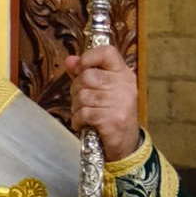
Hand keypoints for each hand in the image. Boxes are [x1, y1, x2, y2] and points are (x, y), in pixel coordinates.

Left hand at [64, 44, 141, 161]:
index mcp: (123, 74)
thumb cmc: (111, 114)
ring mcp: (120, 102)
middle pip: (87, 76)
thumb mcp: (101, 90)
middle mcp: (124, 85)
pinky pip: (83, 113)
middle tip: (82, 100)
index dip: (89, 57)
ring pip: (82, 96)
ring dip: (77, 108)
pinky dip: (78, 121)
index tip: (80, 67)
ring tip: (85, 113)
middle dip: (76, 90)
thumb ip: (85, 74)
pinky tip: (84, 124)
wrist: (125, 143)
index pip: (107, 52)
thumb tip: (70, 60)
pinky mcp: (112, 120)